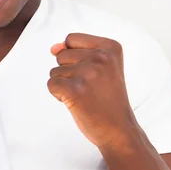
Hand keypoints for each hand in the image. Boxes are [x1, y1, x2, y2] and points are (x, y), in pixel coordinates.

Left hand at [47, 33, 138, 147]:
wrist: (118, 130)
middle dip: (68, 72)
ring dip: (65, 85)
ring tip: (85, 96)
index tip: (92, 73)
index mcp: (110, 47)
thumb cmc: (107, 98)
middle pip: (61, 55)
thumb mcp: (101, 67)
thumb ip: (75, 51)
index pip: (71, 39)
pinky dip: (59, 95)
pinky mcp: (75, 90)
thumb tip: (53, 48)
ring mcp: (88, 73)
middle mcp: (101, 57)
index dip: (74, 57)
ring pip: (55, 71)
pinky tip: (77, 103)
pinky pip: (51, 84)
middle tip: (90, 87)